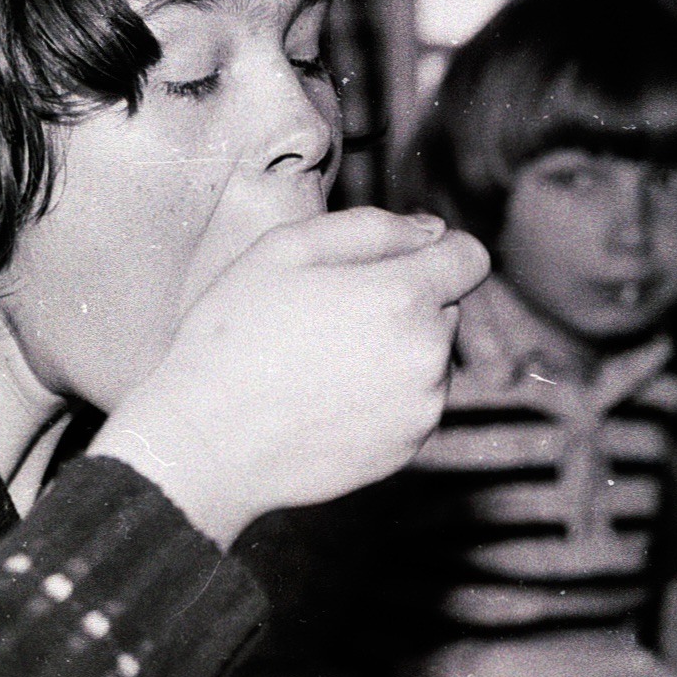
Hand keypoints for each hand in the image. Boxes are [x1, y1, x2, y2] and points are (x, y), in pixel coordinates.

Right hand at [89, 207, 488, 546]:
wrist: (206, 443)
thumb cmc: (235, 337)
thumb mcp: (286, 249)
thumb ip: (370, 227)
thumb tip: (430, 230)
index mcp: (403, 296)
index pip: (470, 257)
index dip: (435, 251)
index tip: (394, 262)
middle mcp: (428, 355)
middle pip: (444, 307)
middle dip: (404, 301)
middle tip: (329, 315)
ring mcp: (421, 408)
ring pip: (429, 357)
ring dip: (394, 350)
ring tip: (322, 361)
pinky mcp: (407, 448)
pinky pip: (412, 403)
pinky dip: (383, 395)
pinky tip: (326, 398)